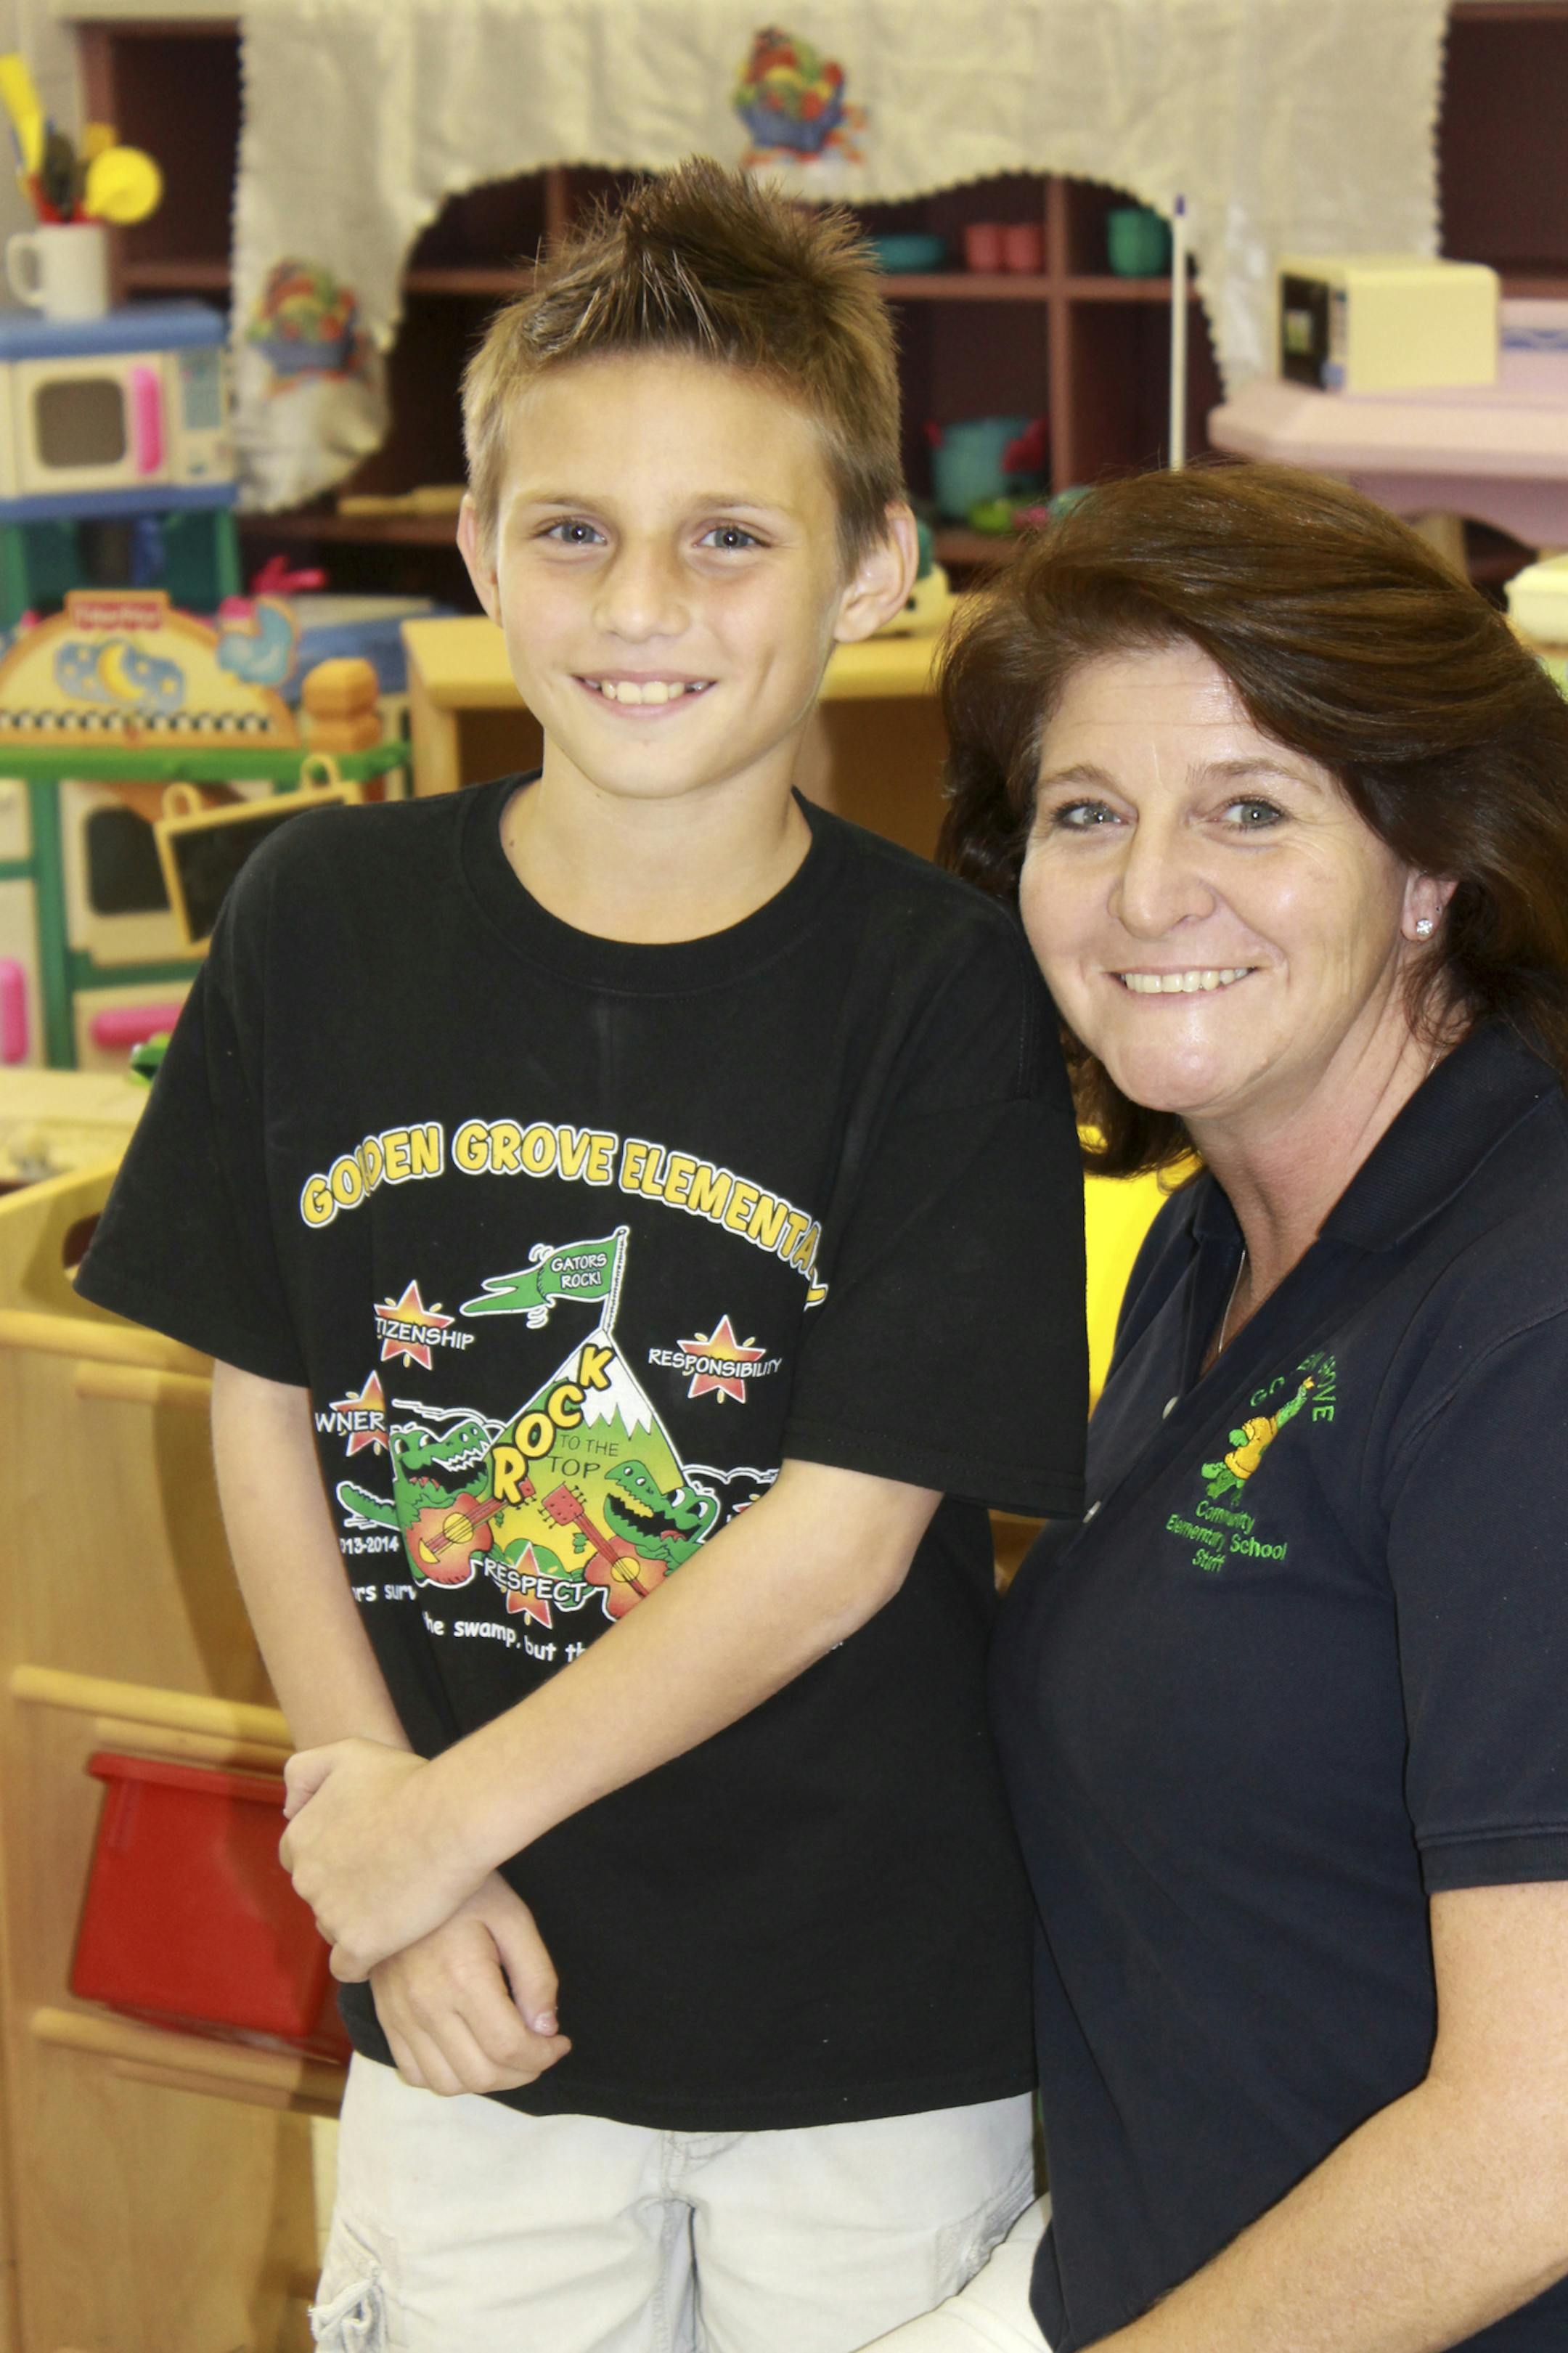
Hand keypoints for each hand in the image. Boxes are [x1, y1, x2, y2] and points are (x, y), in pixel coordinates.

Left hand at [279, 1737, 483, 1978]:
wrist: (452, 1817)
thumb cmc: (409, 1782)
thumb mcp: (348, 1753)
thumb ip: (303, 1772)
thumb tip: (288, 1809)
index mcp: (300, 1836)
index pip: (299, 1856)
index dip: (334, 1853)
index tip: (366, 1850)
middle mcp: (306, 1878)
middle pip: (318, 1894)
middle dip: (346, 1887)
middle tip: (389, 1872)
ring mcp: (330, 1914)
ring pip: (333, 1928)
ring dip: (358, 1919)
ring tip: (398, 1899)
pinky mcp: (358, 1944)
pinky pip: (348, 1966)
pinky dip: (364, 1958)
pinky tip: (391, 1939)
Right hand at [371, 1873, 571, 2097]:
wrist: (401, 1873)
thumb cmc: (467, 1891)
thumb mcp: (514, 1918)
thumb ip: (536, 1975)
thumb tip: (546, 2029)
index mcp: (462, 1977)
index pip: (508, 2047)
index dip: (543, 2056)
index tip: (559, 2043)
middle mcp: (425, 2005)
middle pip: (480, 2074)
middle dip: (521, 2073)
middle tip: (539, 2052)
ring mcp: (399, 2015)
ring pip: (446, 2083)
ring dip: (486, 2081)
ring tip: (507, 2056)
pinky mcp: (384, 2018)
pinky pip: (413, 2073)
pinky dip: (446, 2078)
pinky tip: (468, 2053)